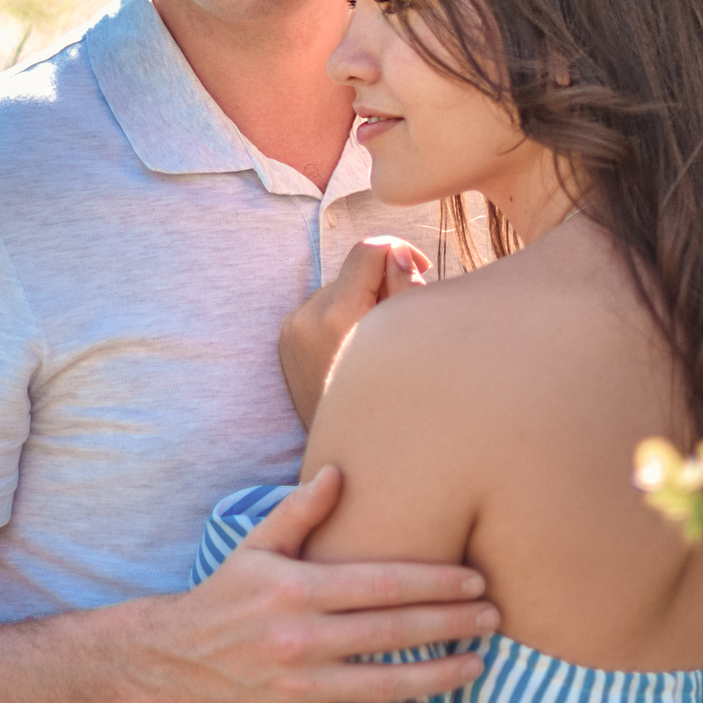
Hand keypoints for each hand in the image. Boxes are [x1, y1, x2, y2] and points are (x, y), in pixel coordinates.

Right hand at [129, 466, 496, 702]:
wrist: (171, 661)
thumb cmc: (224, 597)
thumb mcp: (255, 547)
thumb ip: (300, 512)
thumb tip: (339, 470)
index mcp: (297, 589)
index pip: (384, 584)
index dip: (436, 583)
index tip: (475, 581)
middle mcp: (301, 638)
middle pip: (395, 631)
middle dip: (452, 624)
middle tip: (494, 618)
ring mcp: (298, 687)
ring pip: (386, 683)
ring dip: (439, 675)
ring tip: (477, 665)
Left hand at [279, 235, 432, 425]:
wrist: (349, 451)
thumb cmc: (395, 396)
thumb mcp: (411, 340)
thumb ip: (406, 289)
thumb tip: (396, 252)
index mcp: (339, 316)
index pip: (368, 252)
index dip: (399, 251)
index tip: (418, 267)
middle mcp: (307, 318)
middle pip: (354, 272)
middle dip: (379, 285)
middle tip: (399, 322)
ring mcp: (291, 329)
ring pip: (337, 290)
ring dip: (358, 302)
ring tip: (373, 343)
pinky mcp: (284, 339)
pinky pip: (319, 309)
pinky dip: (338, 318)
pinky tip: (349, 349)